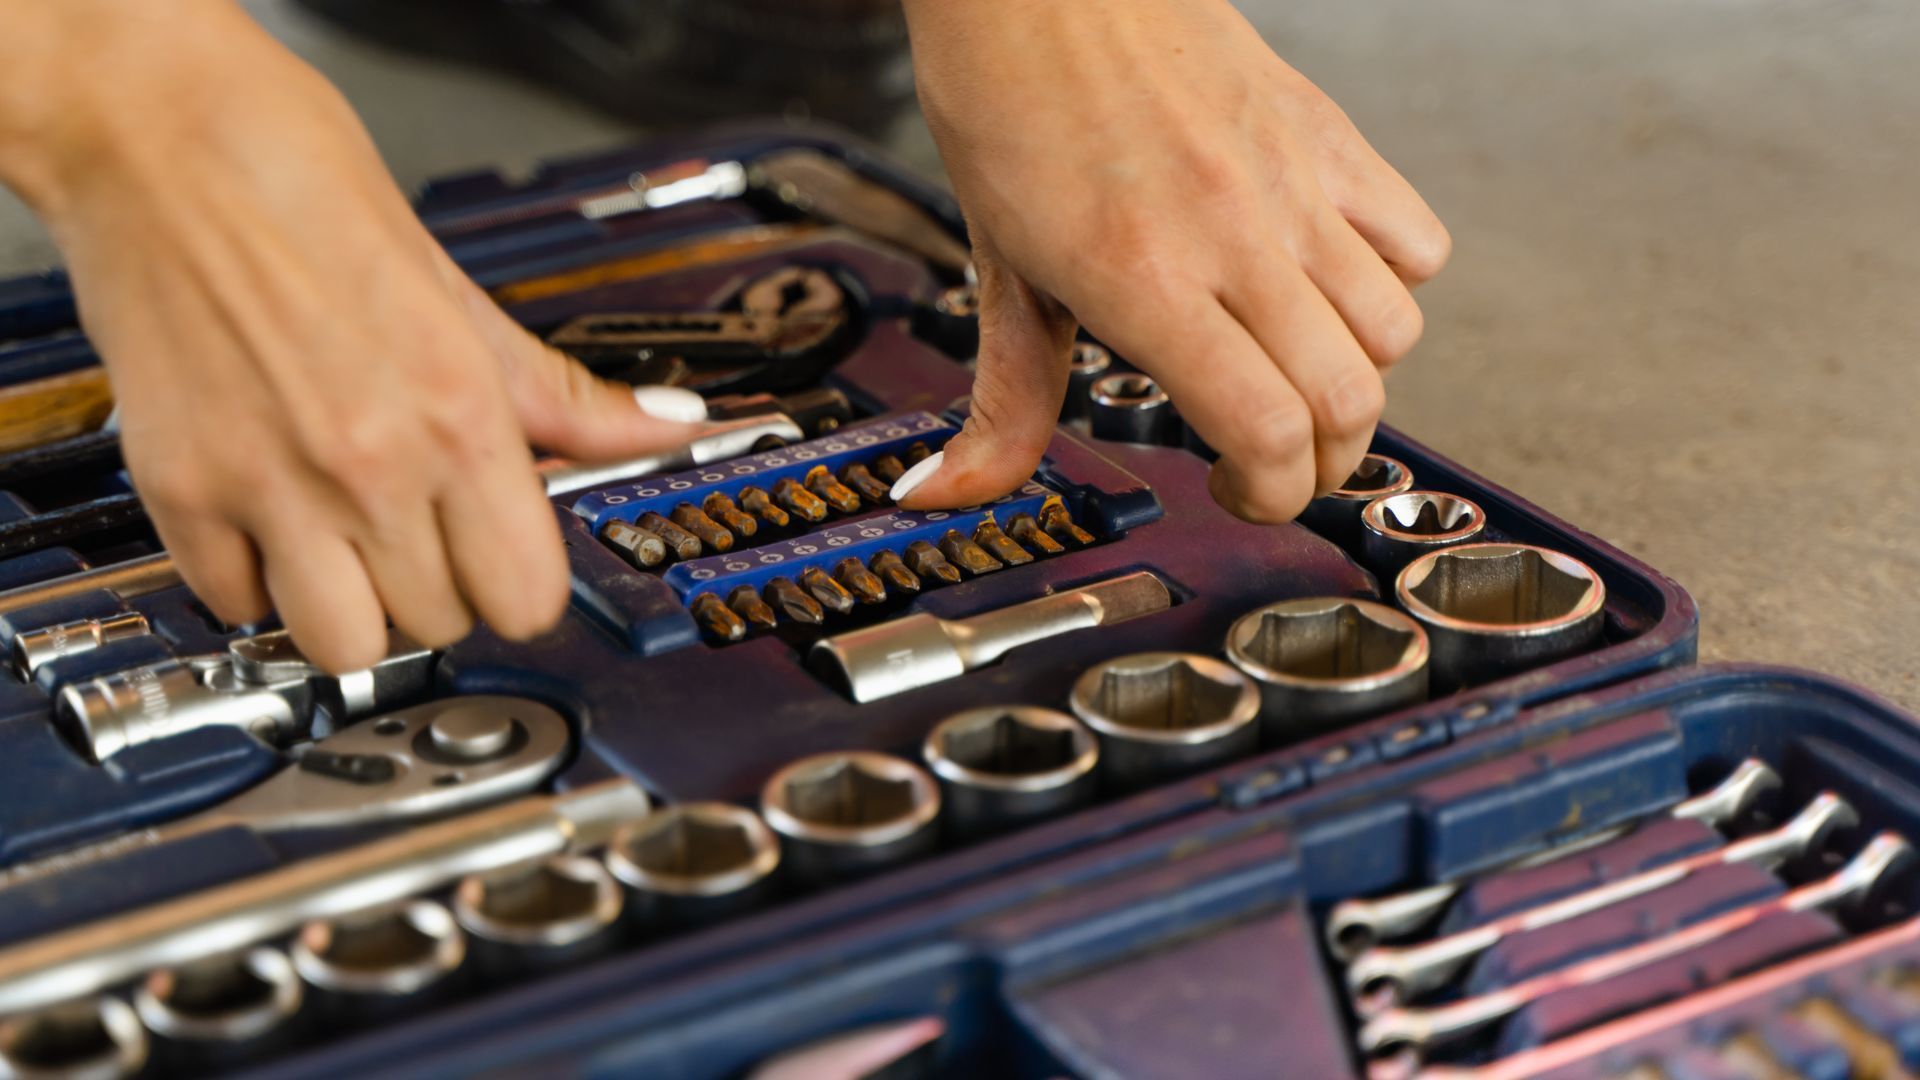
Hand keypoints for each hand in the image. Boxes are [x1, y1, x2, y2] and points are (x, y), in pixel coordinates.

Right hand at [0, 3, 702, 671]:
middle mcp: (372, 464)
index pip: (529, 596)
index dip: (521, 583)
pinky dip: (257, 582)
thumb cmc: (309, 192)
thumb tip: (667, 428)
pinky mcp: (182, 491)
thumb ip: (568, 394)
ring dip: (355, 610)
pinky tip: (272, 521)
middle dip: (441, 585)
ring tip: (349, 544)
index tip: (505, 557)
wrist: (164, 140)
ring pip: (346, 645)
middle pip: (442, 623)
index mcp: (460, 415)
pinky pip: (238, 606)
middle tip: (422, 526)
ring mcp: (271, 486)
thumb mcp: (465, 298)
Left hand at [893, 0, 1449, 520]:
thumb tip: (952, 491)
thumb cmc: (1009, 100)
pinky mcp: (1326, 134)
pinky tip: (1330, 286)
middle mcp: (1232, 236)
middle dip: (1319, 463)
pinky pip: (1416, 239)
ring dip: (1355, 381)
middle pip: (1346, 401)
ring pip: (1392, 331)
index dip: (1271, 494)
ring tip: (1298, 377)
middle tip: (1271, 458)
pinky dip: (1393, 285)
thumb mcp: (998, 269)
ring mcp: (1290, 183)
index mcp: (1143, 279)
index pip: (1265, 431)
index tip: (1238, 492)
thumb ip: (1005, 398)